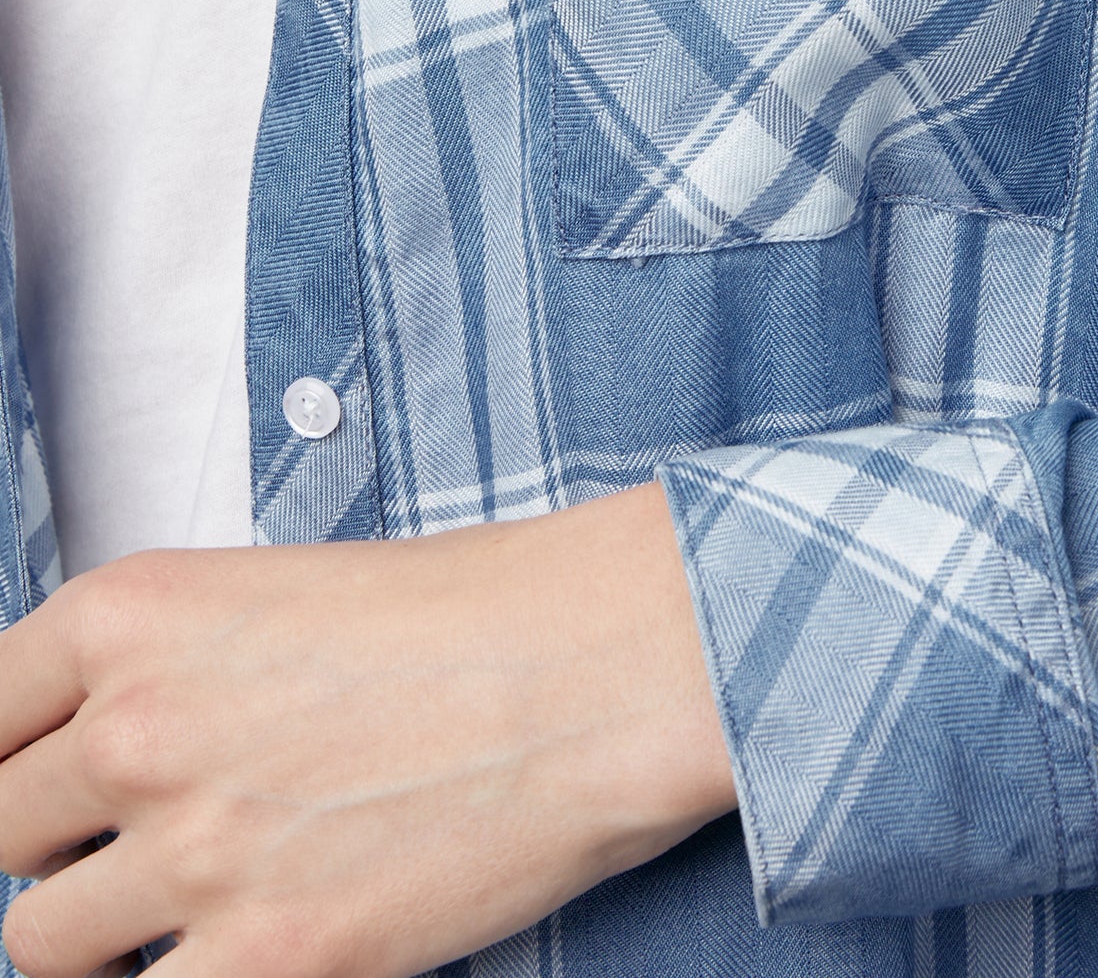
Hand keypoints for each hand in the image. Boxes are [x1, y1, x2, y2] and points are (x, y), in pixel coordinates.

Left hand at [0, 481, 735, 977]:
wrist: (599, 664)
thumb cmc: (471, 614)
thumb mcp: (271, 595)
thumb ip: (155, 673)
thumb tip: (84, 769)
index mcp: (130, 614)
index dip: (1, 771)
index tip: (30, 800)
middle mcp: (137, 727)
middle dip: (48, 856)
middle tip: (120, 855)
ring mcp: (195, 851)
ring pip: (39, 946)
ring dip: (95, 943)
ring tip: (185, 910)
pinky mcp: (270, 959)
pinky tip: (241, 955)